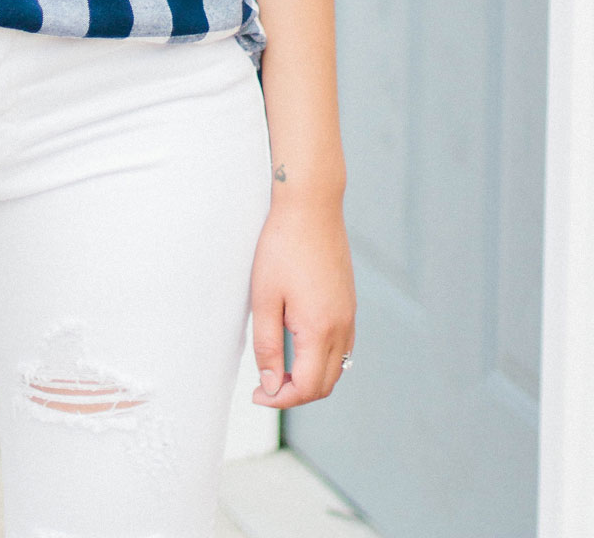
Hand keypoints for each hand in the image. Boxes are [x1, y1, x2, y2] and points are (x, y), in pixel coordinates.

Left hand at [250, 195, 355, 406]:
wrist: (311, 206)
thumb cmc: (282, 247)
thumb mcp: (265, 298)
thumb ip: (268, 347)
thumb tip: (272, 386)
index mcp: (320, 330)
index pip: (307, 388)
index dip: (281, 399)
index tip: (257, 393)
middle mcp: (342, 327)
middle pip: (326, 384)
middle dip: (296, 394)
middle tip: (265, 385)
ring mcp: (349, 315)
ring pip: (337, 367)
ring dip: (311, 377)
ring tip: (279, 367)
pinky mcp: (349, 303)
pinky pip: (342, 346)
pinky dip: (322, 358)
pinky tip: (298, 345)